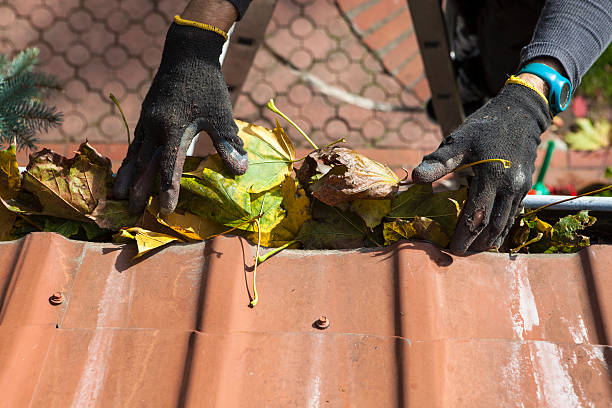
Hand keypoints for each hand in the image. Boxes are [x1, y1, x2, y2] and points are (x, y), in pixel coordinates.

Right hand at [113, 23, 247, 215]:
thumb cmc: (207, 86)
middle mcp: (154, 127)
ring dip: (127, 176)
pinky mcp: (145, 117)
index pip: (169, 166)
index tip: (166, 210)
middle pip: (144, 164)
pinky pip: (135, 144)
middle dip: (138, 188)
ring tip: (117, 195)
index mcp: (172, 127)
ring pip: (135, 154)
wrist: (187, 54)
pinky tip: (128, 170)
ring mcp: (146, 121)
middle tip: (131, 212)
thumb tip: (240, 171)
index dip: (167, 190)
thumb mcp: (221, 115)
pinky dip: (130, 160)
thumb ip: (227, 143)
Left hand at [412, 82, 551, 252]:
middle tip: (458, 254)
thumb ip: (439, 162)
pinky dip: (501, 229)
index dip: (463, 235)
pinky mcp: (524, 188)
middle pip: (493, 226)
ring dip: (489, 240)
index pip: (476, 215)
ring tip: (472, 250)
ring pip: (505, 224)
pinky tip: (488, 236)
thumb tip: (415, 178)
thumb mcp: (459, 140)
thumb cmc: (485, 126)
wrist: (521, 114)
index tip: (450, 248)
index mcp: (491, 175)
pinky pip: (513, 215)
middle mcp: (510, 186)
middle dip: (476, 244)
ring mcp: (520, 188)